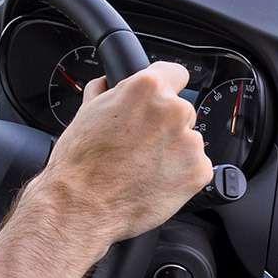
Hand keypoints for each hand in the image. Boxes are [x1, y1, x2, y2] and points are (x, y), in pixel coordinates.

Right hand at [17, 61, 212, 261]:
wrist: (82, 204)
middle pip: (179, 109)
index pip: (174, 72)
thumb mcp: (85, 113)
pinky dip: (178, 172)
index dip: (163, 85)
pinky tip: (152, 179)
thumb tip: (108, 84)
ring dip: (170, 148)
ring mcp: (190, 142)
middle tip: (136, 142)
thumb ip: (106, 92)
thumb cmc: (79, 163)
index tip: (158, 98)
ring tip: (140, 165)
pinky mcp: (198, 171)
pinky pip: (193, 165)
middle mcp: (173, 111)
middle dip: (162, 123)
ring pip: (186, 139)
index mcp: (146, 89)